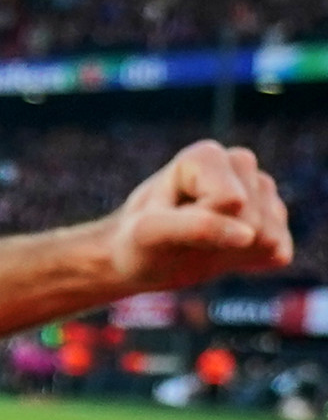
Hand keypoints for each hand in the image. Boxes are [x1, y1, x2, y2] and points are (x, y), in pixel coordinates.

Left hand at [101, 140, 293, 290]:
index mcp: (206, 156)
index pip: (230, 202)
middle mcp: (240, 165)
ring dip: (234, 253)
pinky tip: (225, 251)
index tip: (170, 219)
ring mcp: (263, 191)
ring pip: (270, 237)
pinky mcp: (276, 220)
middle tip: (186, 237)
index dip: (199, 222)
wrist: (145, 259)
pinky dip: (249, 263)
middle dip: (219, 239)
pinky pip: (279, 252)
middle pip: (253, 220)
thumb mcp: (151, 234)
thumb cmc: (140, 241)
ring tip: (205, 242)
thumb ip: (197, 228)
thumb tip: (249, 235)